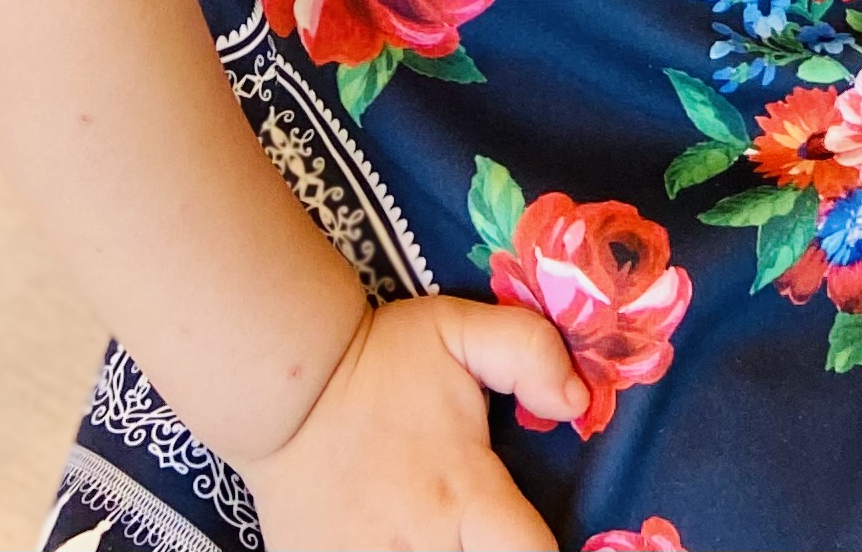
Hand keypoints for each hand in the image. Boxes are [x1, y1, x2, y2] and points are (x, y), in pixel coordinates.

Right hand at [242, 293, 582, 551]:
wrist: (282, 387)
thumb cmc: (379, 360)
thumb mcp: (460, 331)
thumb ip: (529, 352)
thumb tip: (579, 400)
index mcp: (465, 493)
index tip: (535, 537)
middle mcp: (423, 544)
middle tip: (488, 535)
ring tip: (445, 536)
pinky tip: (396, 543)